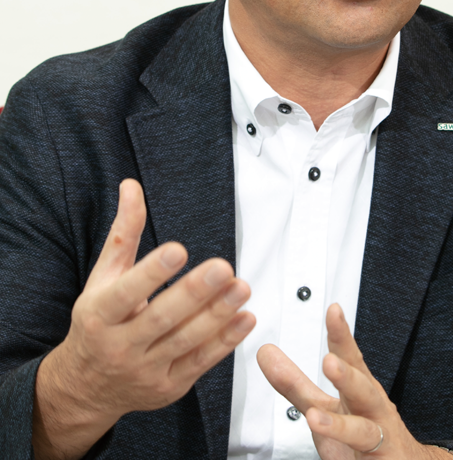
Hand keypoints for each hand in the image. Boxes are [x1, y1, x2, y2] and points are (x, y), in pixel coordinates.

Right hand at [33, 179, 255, 459]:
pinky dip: (225, 341)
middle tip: (223, 267)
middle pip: (161, 318)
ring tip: (242, 288)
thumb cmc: (98, 323)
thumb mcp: (102, 277)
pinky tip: (245, 318)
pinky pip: (201, 362)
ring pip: (186, 342)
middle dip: (195, 293)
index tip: (178, 249)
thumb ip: (124, 232)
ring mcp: (146, 370)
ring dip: (218, 315)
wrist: (86, 387)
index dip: (152, 272)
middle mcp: (121, 345)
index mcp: (100, 315)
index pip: (127, 292)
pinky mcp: (170, 386)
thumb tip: (132, 187)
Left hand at [257, 304, 445, 459]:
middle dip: (347, 375)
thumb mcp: (323, 406)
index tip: (333, 310)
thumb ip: (294, 383)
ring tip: (315, 418)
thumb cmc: (360, 432)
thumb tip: (265, 352)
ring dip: (340, 424)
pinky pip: (365, 458)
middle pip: (362, 388)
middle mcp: (372, 409)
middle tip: (330, 362)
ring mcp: (380, 438)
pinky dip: (348, 455)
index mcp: (359, 388)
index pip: (350, 357)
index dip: (342, 335)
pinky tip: (335, 453)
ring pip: (363, 430)